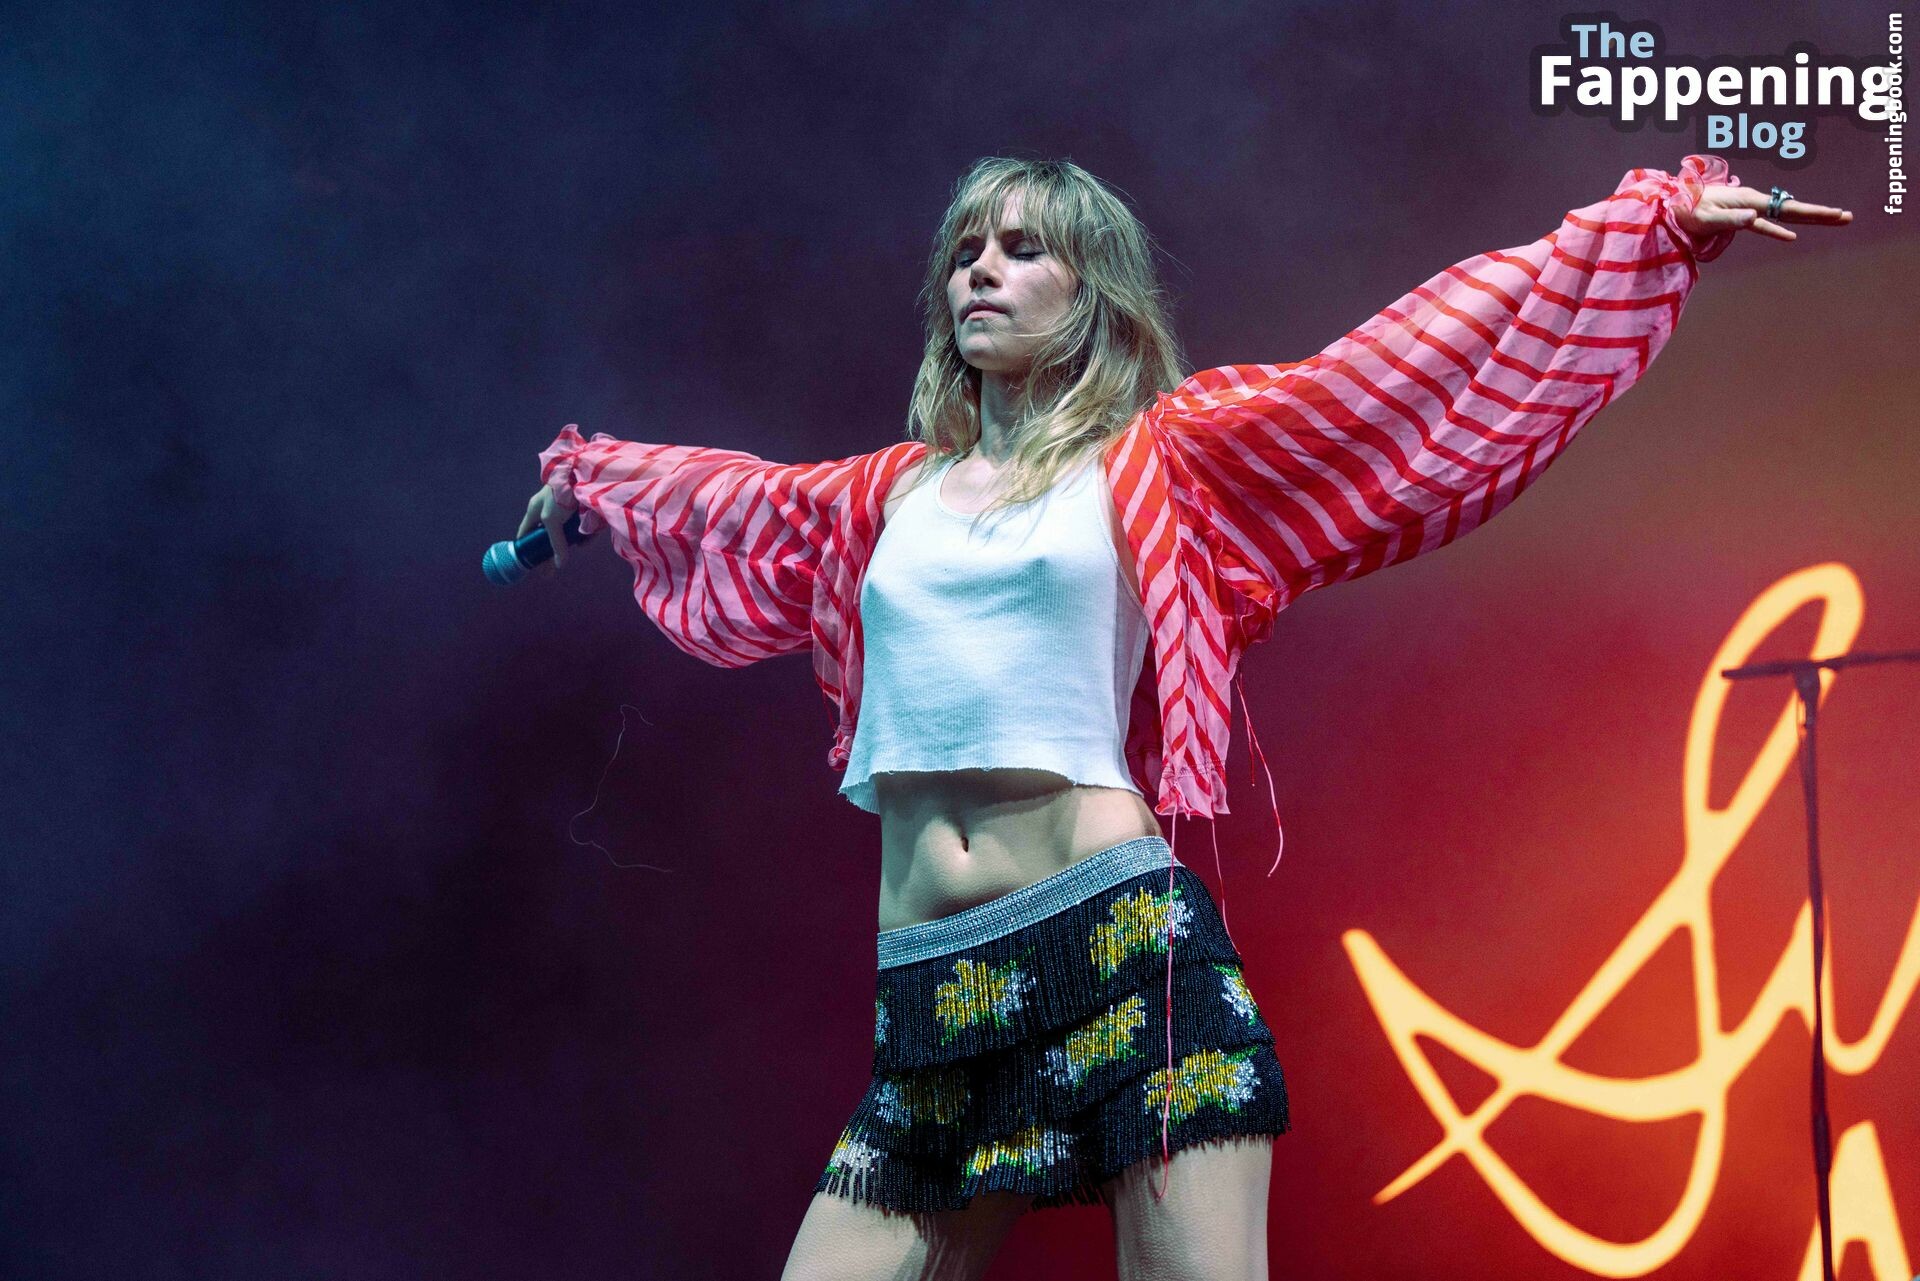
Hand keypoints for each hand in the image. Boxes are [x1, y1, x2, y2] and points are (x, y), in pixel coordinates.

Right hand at [517, 483, 578, 574]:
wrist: (583, 475)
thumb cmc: (559, 495)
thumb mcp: (552, 520)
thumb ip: (556, 543)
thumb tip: (560, 565)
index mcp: (536, 509)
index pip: (526, 531)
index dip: (526, 547)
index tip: (529, 562)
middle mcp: (549, 509)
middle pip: (548, 536)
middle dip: (551, 552)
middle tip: (551, 569)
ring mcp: (566, 510)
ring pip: (567, 532)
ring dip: (571, 541)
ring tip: (575, 546)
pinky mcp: (583, 511)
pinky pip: (582, 527)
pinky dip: (585, 534)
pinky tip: (586, 540)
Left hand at [1676, 185, 1852, 242]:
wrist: (1672, 204)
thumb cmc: (1687, 210)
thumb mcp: (1706, 216)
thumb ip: (1731, 218)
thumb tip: (1755, 218)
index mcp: (1749, 201)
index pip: (1787, 209)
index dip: (1812, 213)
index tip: (1834, 214)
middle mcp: (1754, 201)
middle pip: (1793, 210)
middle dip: (1821, 214)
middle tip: (1848, 217)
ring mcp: (1749, 207)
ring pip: (1785, 215)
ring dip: (1808, 218)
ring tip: (1833, 220)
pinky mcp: (1742, 215)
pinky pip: (1767, 224)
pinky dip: (1782, 229)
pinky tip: (1792, 235)